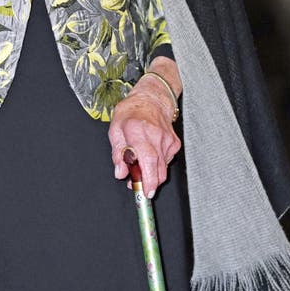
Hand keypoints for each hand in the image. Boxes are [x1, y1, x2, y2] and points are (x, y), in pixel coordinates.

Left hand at [108, 58, 181, 198]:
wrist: (152, 98)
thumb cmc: (131, 112)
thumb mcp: (115, 129)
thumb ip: (117, 153)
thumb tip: (121, 172)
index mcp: (138, 132)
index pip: (147, 161)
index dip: (148, 181)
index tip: (145, 192)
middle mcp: (155, 137)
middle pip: (158, 171)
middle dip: (149, 184)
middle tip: (137, 185)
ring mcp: (168, 141)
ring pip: (162, 169)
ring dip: (151, 174)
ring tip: (139, 167)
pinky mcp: (175, 144)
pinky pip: (166, 162)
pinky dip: (157, 164)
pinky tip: (150, 155)